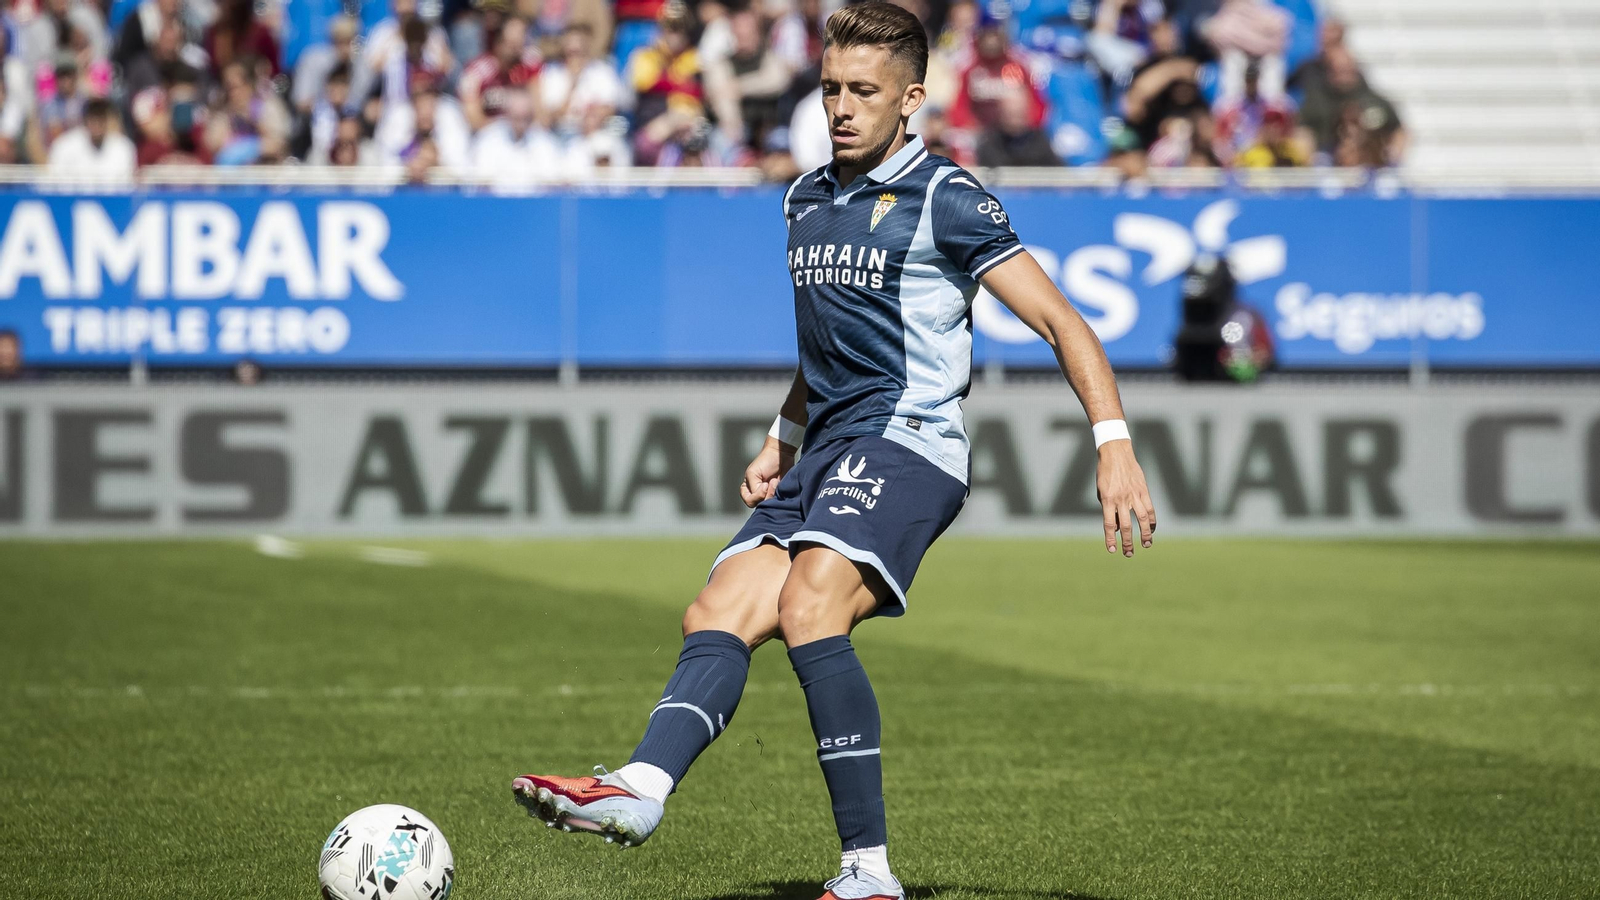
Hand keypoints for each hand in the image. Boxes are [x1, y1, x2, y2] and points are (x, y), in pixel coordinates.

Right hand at [740, 437, 793, 507]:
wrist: (780, 454)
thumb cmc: (765, 460)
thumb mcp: (753, 474)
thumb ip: (753, 489)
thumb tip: (762, 497)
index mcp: (747, 489)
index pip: (749, 501)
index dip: (757, 496)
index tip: (764, 484)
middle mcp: (757, 493)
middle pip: (760, 504)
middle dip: (767, 494)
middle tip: (772, 481)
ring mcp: (768, 494)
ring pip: (769, 503)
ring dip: (774, 492)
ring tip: (776, 481)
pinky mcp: (778, 494)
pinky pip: (778, 500)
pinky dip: (780, 494)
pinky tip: (780, 483)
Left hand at [1096, 441, 1155, 556]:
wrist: (1116, 453)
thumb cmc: (1105, 473)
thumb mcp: (1101, 491)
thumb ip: (1108, 509)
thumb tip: (1116, 527)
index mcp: (1107, 499)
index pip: (1108, 524)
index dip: (1110, 539)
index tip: (1112, 550)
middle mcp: (1121, 499)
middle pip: (1125, 526)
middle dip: (1127, 542)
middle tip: (1128, 554)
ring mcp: (1134, 494)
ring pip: (1141, 519)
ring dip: (1144, 534)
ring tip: (1146, 545)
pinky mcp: (1143, 490)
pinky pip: (1149, 508)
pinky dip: (1151, 520)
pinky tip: (1152, 529)